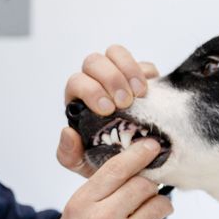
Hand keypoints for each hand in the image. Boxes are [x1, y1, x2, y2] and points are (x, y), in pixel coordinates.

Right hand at [46, 137, 172, 218]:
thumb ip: (96, 194)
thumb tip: (128, 170)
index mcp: (82, 205)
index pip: (117, 168)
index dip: (139, 154)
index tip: (153, 146)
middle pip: (143, 184)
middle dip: (149, 185)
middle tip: (147, 193)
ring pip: (158, 205)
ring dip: (158, 207)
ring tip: (147, 217)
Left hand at [58, 45, 159, 177]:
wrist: (134, 164)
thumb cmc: (103, 160)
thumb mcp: (83, 163)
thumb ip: (68, 154)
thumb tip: (67, 132)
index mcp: (78, 100)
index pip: (76, 82)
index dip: (91, 91)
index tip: (108, 109)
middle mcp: (95, 83)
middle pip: (94, 62)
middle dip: (111, 79)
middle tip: (125, 102)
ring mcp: (119, 77)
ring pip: (115, 53)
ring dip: (128, 70)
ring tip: (140, 94)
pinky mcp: (143, 79)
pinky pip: (144, 64)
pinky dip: (148, 74)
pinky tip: (151, 94)